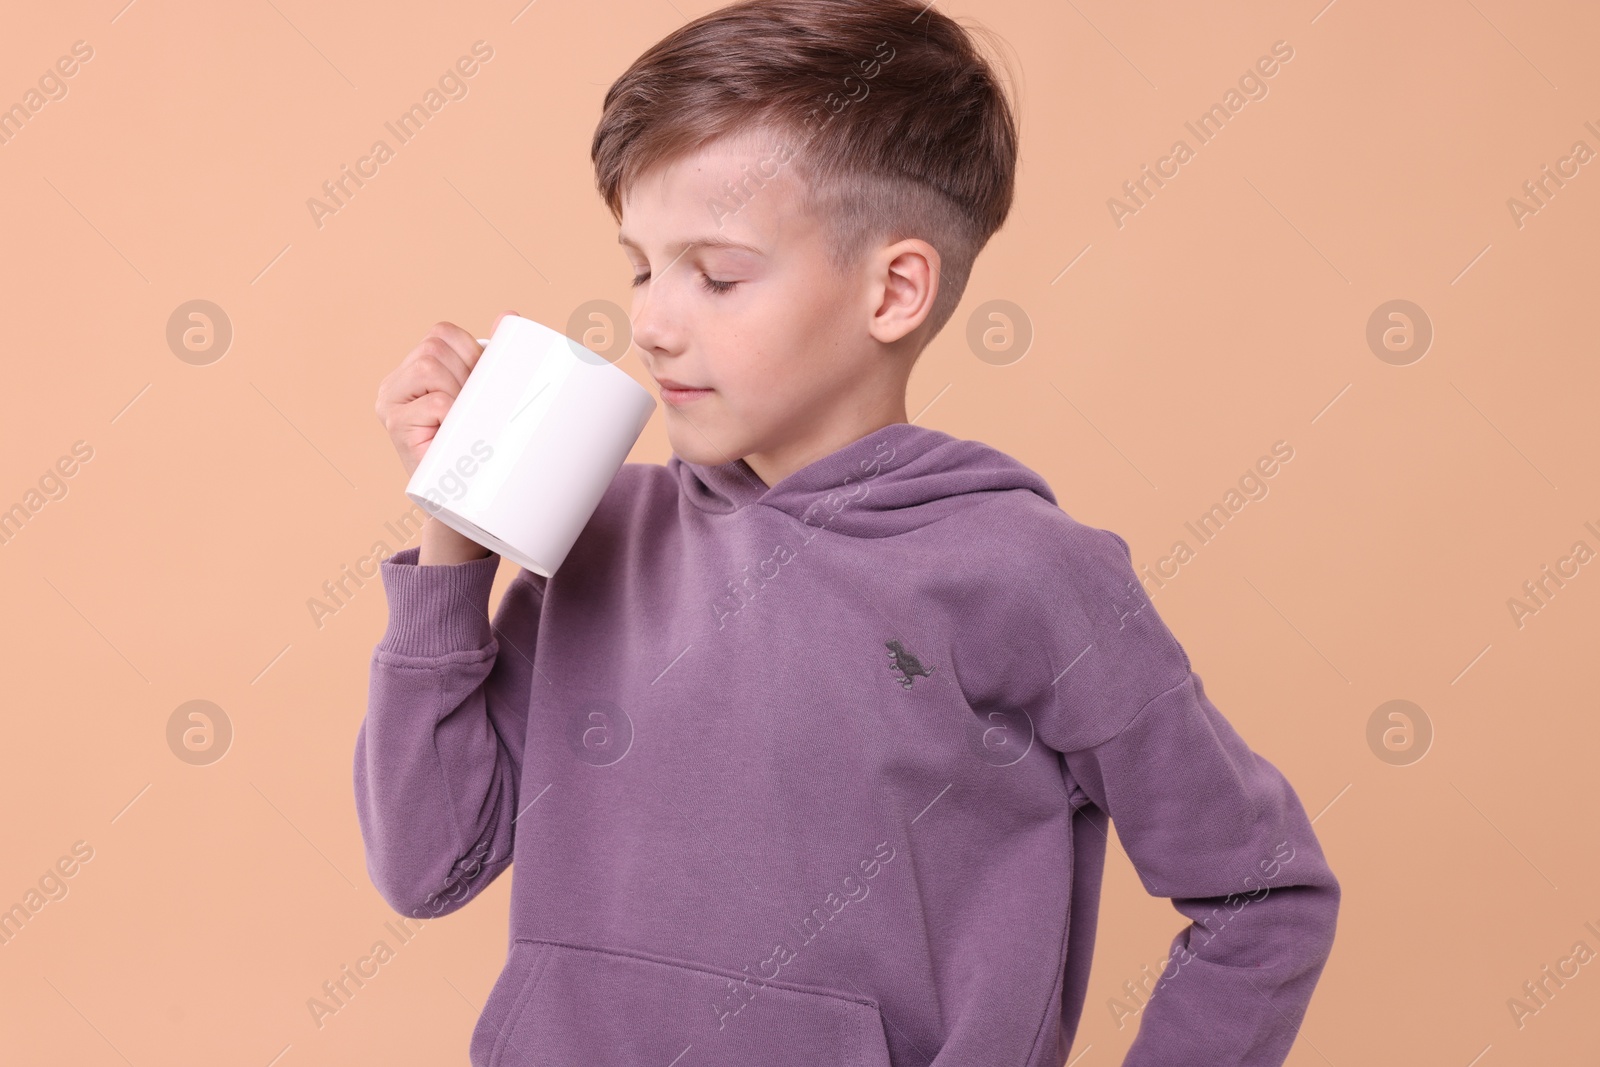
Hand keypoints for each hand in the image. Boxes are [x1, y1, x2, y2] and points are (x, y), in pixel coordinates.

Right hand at [375, 310, 519, 477]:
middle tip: (473, 404)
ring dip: (458, 390)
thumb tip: (508, 315)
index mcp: (411, 370)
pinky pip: (435, 403)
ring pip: (430, 368)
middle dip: (464, 372)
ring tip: (463, 417)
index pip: (440, 334)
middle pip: (433, 348)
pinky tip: (453, 431)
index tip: (482, 380)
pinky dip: (453, 413)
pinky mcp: (396, 427)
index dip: (469, 351)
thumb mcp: (480, 395)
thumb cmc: (471, 444)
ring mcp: (389, 406)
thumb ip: (489, 357)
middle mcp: (392, 384)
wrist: (461, 499)